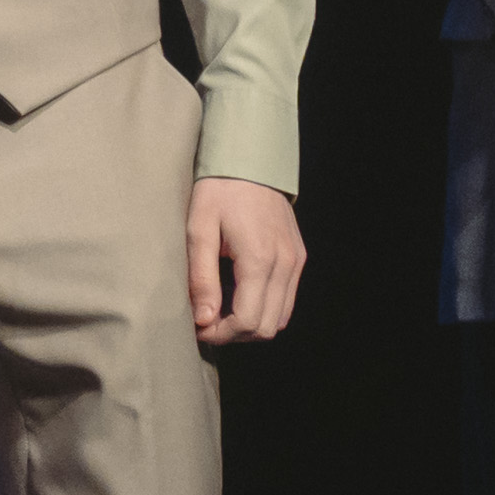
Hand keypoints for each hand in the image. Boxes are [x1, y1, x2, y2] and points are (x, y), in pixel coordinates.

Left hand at [187, 176, 306, 344]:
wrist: (250, 160)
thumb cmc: (219, 191)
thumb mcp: (199, 230)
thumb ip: (201, 278)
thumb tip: (204, 320)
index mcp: (259, 258)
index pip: (248, 321)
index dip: (220, 334)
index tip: (197, 327)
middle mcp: (285, 263)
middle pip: (267, 327)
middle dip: (235, 334)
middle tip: (206, 321)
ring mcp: (295, 261)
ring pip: (280, 318)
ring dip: (251, 324)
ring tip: (221, 310)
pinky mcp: (298, 257)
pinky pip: (285, 300)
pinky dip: (264, 308)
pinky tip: (239, 295)